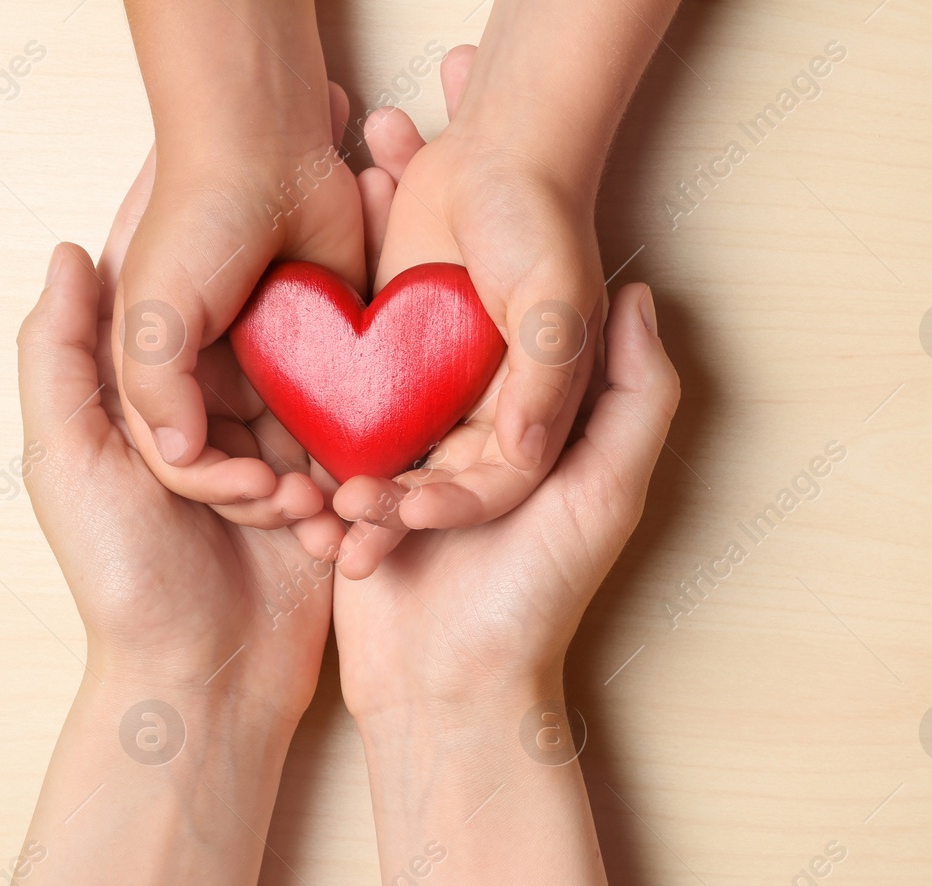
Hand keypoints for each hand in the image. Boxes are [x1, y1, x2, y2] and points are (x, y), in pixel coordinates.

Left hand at [23, 149, 337, 729]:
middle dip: (308, 312)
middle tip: (348, 243)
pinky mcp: (333, 501)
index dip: (217, 247)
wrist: (202, 683)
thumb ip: (63, 358)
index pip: (191, 309)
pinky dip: (360, 461)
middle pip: (276, 342)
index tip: (246, 177)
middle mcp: (225, 421)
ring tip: (345, 390)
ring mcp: (285, 460)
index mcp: (161, 403)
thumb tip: (73, 251)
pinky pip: (360, 456)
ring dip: (337, 401)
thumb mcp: (66, 460)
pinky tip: (357, 465)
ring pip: (328, 394)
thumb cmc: (124, 577)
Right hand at [112, 62, 364, 530]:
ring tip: (352, 502)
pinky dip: (364, 441)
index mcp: (168, 380)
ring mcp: (282, 368)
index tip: (263, 494)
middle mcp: (222, 381)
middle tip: (317, 516)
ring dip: (327, 485)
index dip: (223, 489)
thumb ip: (154, 384)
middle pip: (252, 468)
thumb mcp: (154, 309)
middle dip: (283, 502)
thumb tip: (178, 453)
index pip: (191, 464)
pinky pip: (352, 410)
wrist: (268, 150)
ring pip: (306, 450)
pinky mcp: (338, 351)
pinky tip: (384, 468)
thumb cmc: (195, 221)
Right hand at [333, 92, 676, 714]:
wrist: (453, 695)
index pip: (509, 303)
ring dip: (352, 274)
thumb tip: (640, 294)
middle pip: (433, 309)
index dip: (487, 224)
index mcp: (533, 418)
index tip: (463, 148)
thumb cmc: (539, 595)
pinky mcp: (352, 487)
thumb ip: (632, 396)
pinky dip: (311, 370)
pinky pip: (327, 419)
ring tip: (327, 194)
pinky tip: (291, 290)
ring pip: (373, 351)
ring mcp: (408, 455)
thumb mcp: (608, 492)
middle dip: (405, 225)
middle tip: (380, 146)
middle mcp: (473, 427)